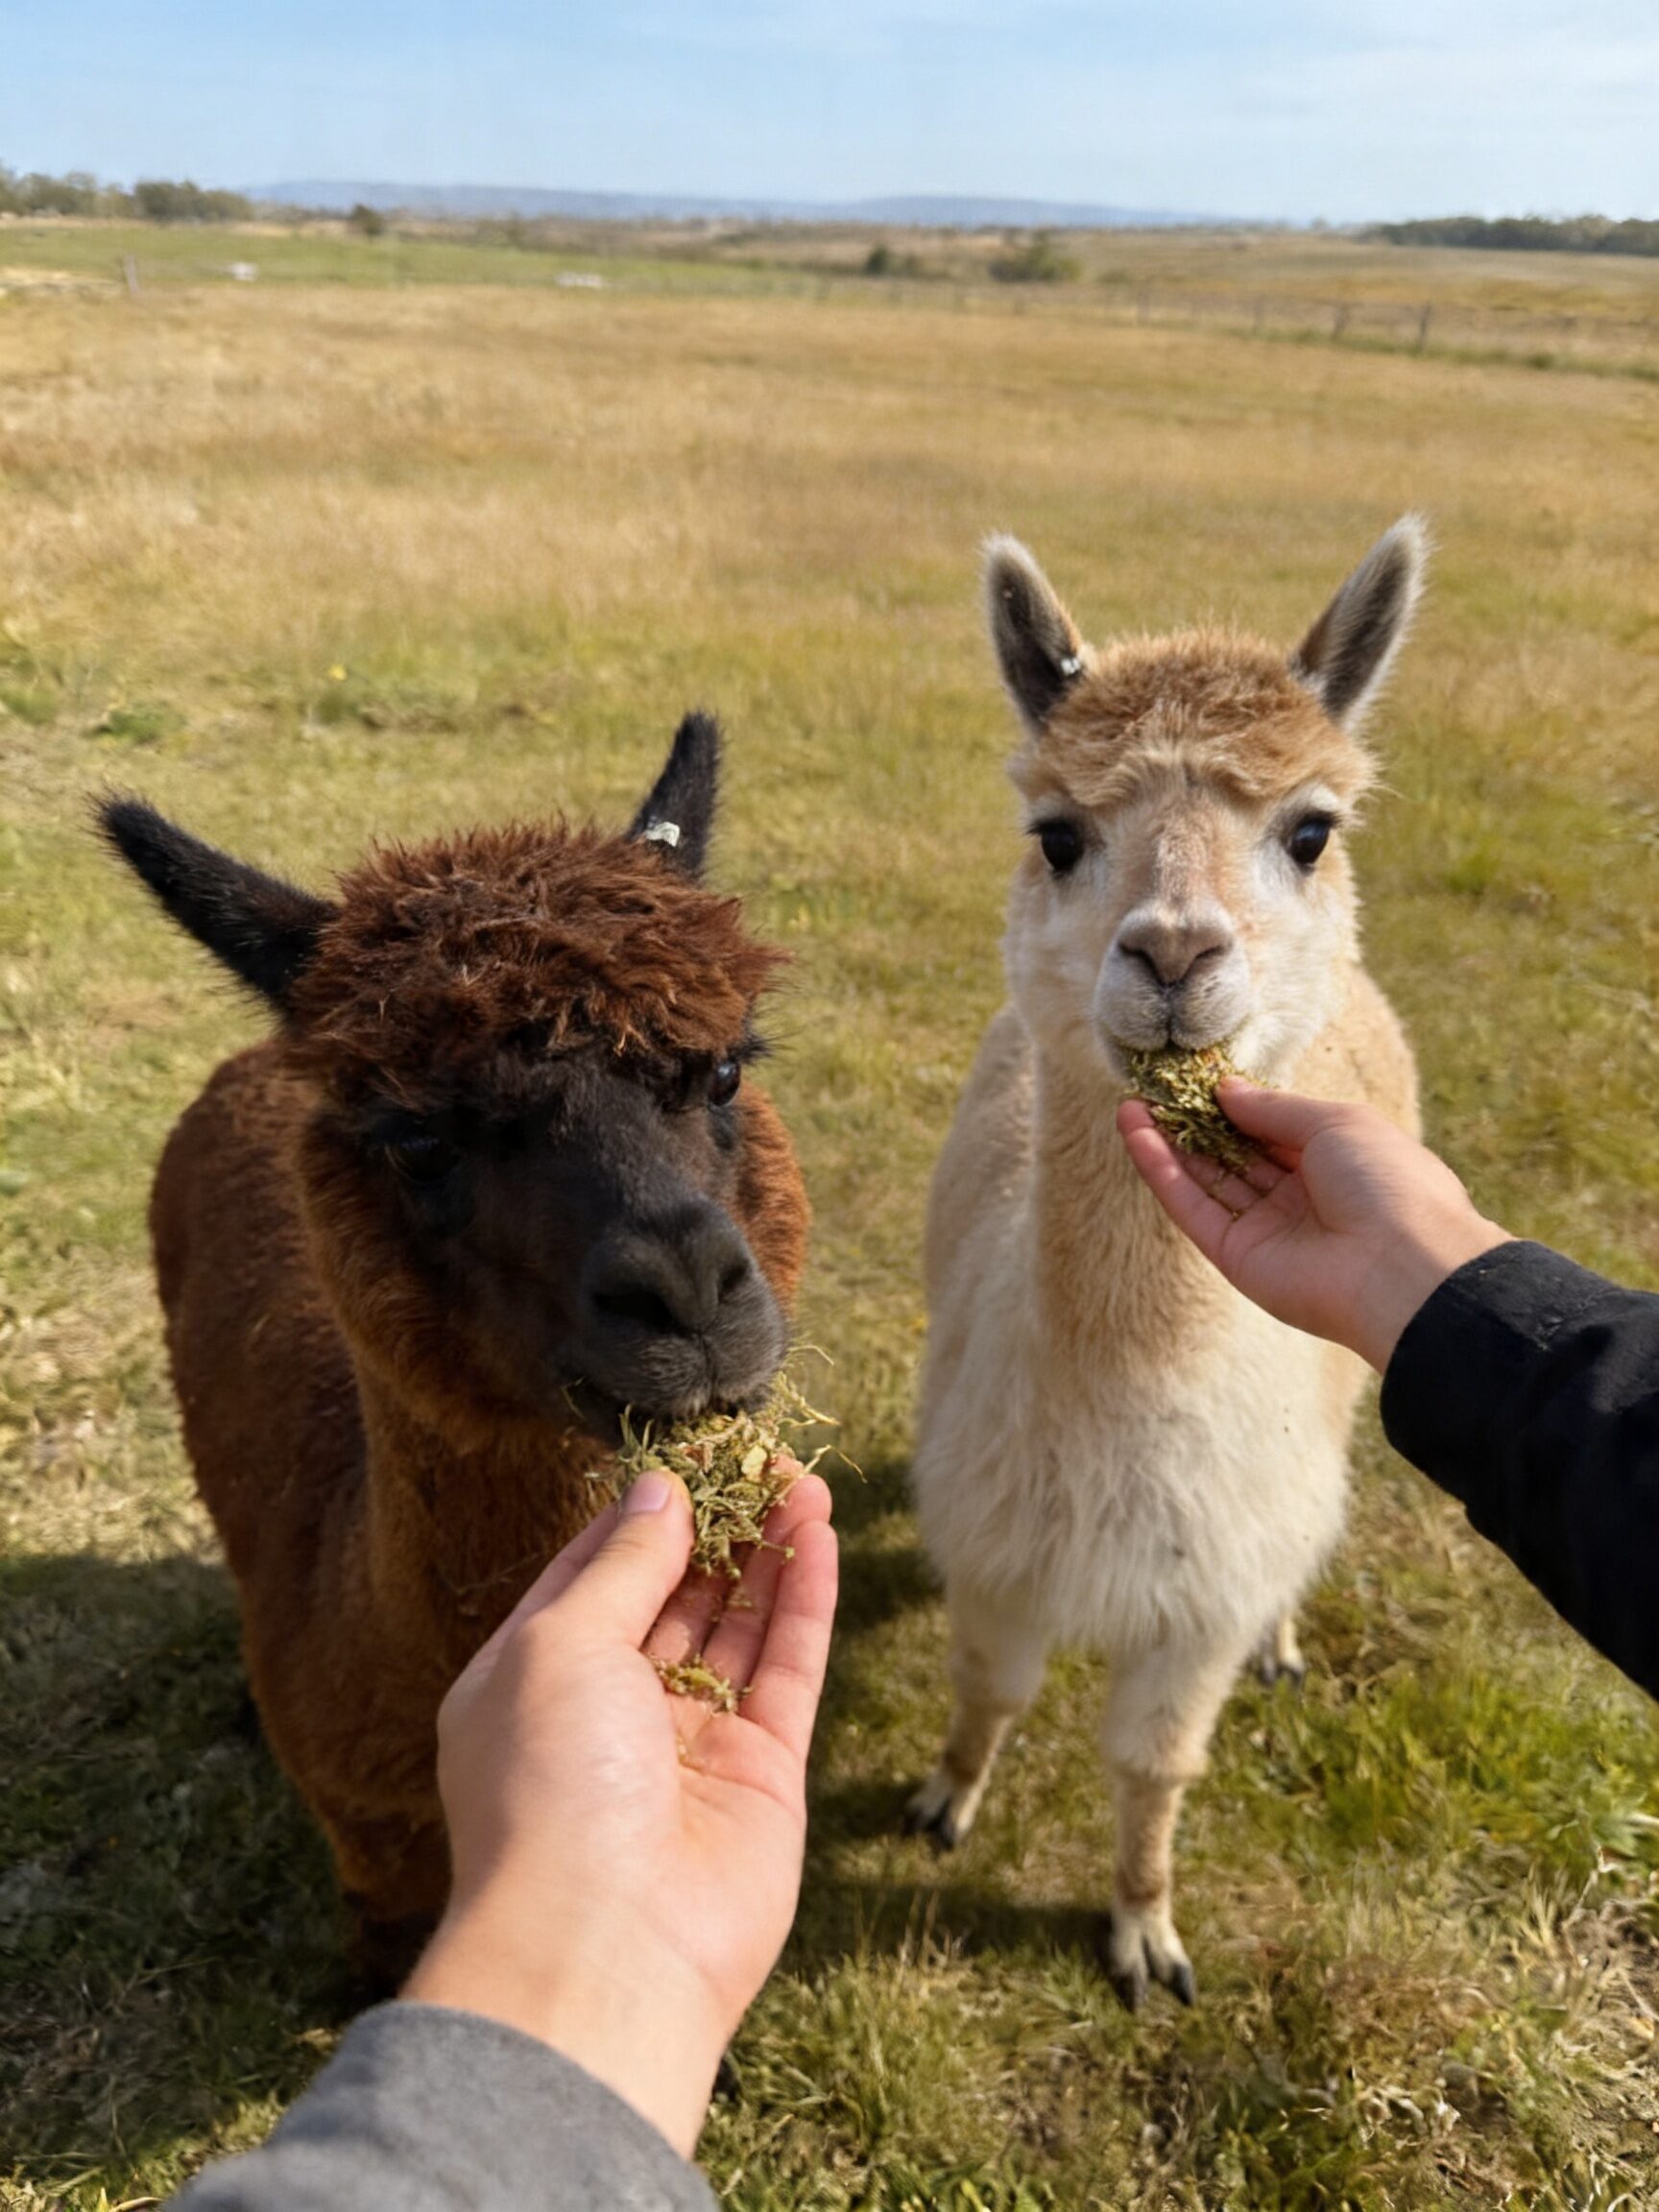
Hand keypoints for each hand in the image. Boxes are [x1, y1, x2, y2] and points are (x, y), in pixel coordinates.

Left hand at [403, 1465, 837, 2157]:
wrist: (604, 1948)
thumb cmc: (547, 1787)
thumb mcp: (559, 1642)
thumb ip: (621, 1563)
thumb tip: (660, 1490)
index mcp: (533, 1683)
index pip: (593, 1574)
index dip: (644, 1512)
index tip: (689, 1451)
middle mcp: (610, 1712)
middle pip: (674, 1595)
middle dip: (717, 1523)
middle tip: (764, 1454)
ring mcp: (689, 1744)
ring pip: (738, 1624)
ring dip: (769, 1549)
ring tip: (804, 1477)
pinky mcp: (762, 1773)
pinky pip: (787, 1668)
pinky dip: (803, 1600)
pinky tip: (818, 1535)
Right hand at [1117, 1082, 1510, 1372]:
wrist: (1401, 1269)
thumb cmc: (1386, 1183)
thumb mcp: (1334, 1123)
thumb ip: (1273, 1108)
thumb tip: (1226, 1091)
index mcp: (1336, 1162)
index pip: (1272, 1129)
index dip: (1233, 1104)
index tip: (1194, 1078)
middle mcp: (1300, 1198)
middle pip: (1234, 1155)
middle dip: (1193, 1123)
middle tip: (1152, 1090)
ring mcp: (1267, 1230)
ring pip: (1207, 1181)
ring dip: (1167, 1144)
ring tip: (1130, 1106)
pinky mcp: (1238, 1258)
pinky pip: (1193, 1209)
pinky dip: (1163, 1173)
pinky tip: (1136, 1134)